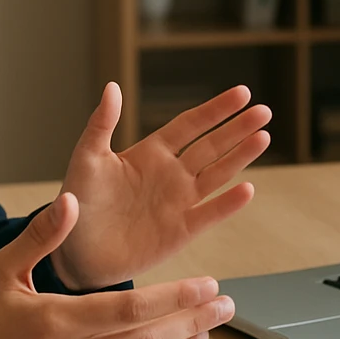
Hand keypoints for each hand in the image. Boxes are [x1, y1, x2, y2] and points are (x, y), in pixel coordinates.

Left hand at [50, 83, 267, 289]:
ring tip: (263, 137)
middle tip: (264, 111)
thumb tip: (112, 86)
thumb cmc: (79, 202)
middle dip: (238, 128)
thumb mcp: (87, 158)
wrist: (75, 252)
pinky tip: (247, 189)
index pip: (191, 125)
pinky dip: (228, 204)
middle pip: (212, 146)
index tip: (242, 93)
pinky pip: (209, 215)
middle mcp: (171, 174)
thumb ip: (101, 124)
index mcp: (151, 153)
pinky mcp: (180, 232)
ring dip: (240, 157)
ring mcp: (178, 203)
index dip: (216, 109)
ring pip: (217, 175)